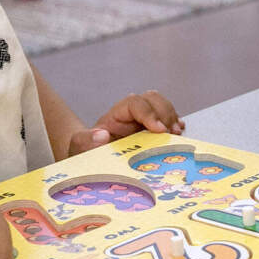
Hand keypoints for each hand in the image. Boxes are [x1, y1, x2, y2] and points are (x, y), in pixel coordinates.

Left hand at [68, 91, 184, 154]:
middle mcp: (132, 114)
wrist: (92, 159)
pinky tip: (178, 133)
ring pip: (163, 106)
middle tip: (172, 133)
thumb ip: (85, 141)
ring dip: (172, 117)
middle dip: (165, 113)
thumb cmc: (86, 152)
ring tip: (176, 134)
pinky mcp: (153, 130)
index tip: (159, 130)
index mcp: (116, 115)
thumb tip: (102, 135)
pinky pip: (168, 118)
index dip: (148, 113)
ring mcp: (144, 121)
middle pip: (152, 99)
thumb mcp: (80, 147)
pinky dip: (175, 123)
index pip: (135, 103)